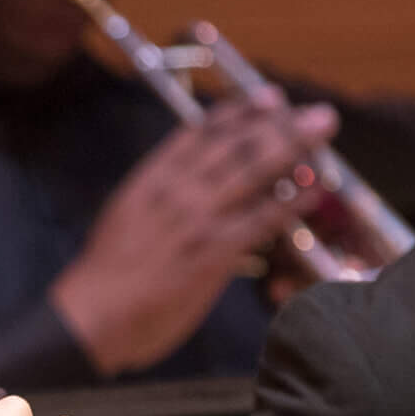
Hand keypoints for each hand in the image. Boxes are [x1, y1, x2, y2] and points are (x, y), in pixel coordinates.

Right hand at [52, 88, 337, 376]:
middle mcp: (177, 190)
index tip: (267, 98)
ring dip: (293, 145)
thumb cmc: (104, 279)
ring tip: (322, 130)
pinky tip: (316, 190)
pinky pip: (262, 219)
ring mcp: (198, 218)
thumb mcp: (125, 219)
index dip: (239, 112)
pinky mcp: (214, 251)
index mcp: (151, 180)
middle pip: (235, 144)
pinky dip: (292, 202)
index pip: (200, 133)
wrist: (92, 316)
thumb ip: (156, 200)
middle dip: (279, 122)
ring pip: (253, 170)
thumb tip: (182, 191)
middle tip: (314, 112)